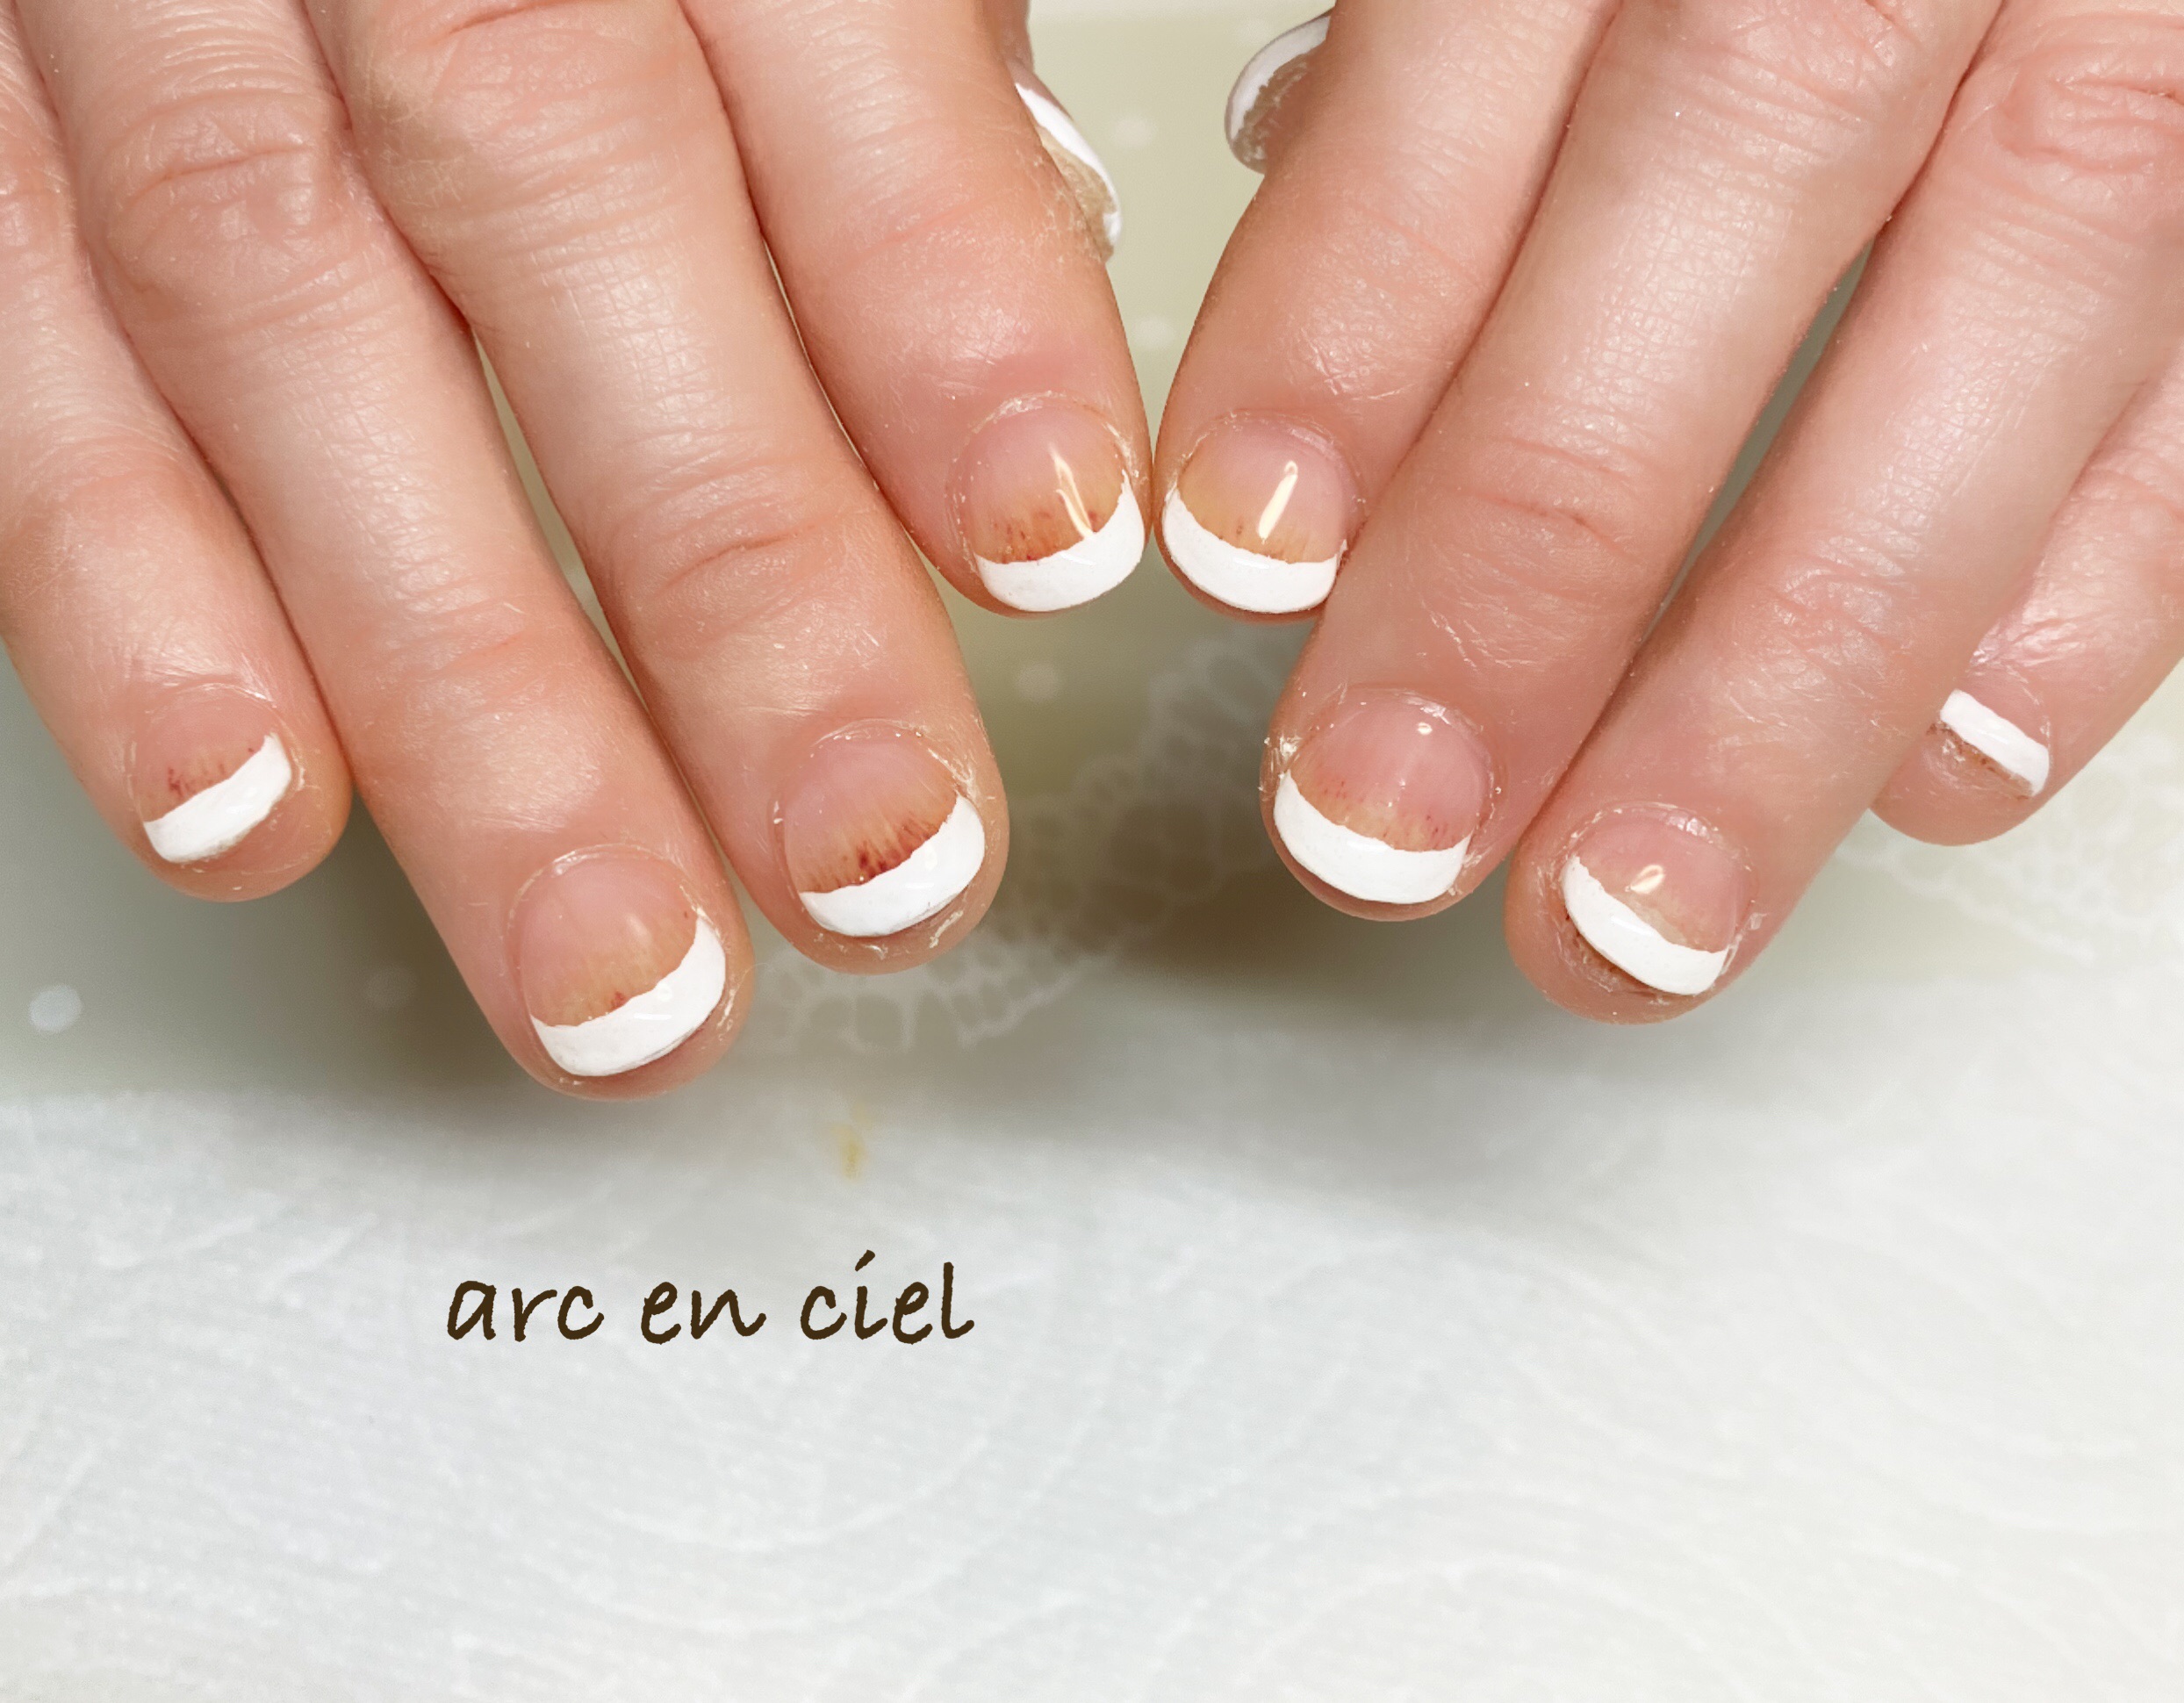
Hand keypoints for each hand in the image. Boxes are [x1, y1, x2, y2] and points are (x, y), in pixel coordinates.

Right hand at [0, 0, 1144, 1092]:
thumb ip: (873, 26)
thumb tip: (1026, 263)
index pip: (815, 27)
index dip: (935, 298)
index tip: (1051, 542)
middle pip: (561, 214)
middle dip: (737, 587)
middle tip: (876, 861)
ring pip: (282, 334)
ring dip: (462, 702)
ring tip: (617, 968)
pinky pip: (7, 347)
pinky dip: (118, 598)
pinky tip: (257, 814)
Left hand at [1161, 0, 2183, 1014]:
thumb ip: (1432, 87)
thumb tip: (1308, 417)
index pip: (1492, 22)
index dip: (1359, 308)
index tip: (1247, 550)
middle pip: (1742, 179)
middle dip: (1541, 549)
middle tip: (1386, 818)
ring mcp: (2150, 13)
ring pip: (2012, 316)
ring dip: (1796, 670)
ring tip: (1630, 912)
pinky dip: (2085, 603)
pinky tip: (1933, 779)